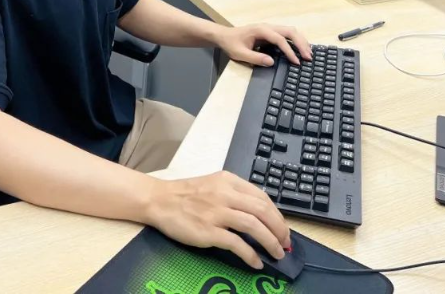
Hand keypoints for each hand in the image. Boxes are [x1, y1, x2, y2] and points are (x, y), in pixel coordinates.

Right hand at [144, 171, 290, 268]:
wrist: (159, 200)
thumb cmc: (186, 194)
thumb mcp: (214, 184)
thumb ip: (234, 194)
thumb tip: (259, 214)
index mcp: (229, 181)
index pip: (262, 197)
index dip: (277, 214)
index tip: (283, 228)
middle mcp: (225, 194)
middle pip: (263, 211)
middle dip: (279, 229)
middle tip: (285, 243)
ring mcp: (217, 213)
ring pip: (254, 226)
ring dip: (270, 242)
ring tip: (277, 254)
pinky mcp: (208, 231)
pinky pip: (236, 244)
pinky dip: (250, 254)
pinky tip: (256, 262)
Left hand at [214, 23, 311, 65]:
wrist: (224, 35)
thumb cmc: (231, 44)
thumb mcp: (240, 53)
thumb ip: (255, 58)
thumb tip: (272, 62)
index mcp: (261, 30)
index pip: (279, 39)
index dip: (289, 51)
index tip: (296, 62)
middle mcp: (268, 26)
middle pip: (290, 31)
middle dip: (301, 44)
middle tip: (308, 57)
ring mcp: (270, 28)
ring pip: (290, 31)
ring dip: (301, 41)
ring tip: (308, 54)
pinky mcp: (271, 32)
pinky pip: (287, 34)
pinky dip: (296, 40)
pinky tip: (301, 48)